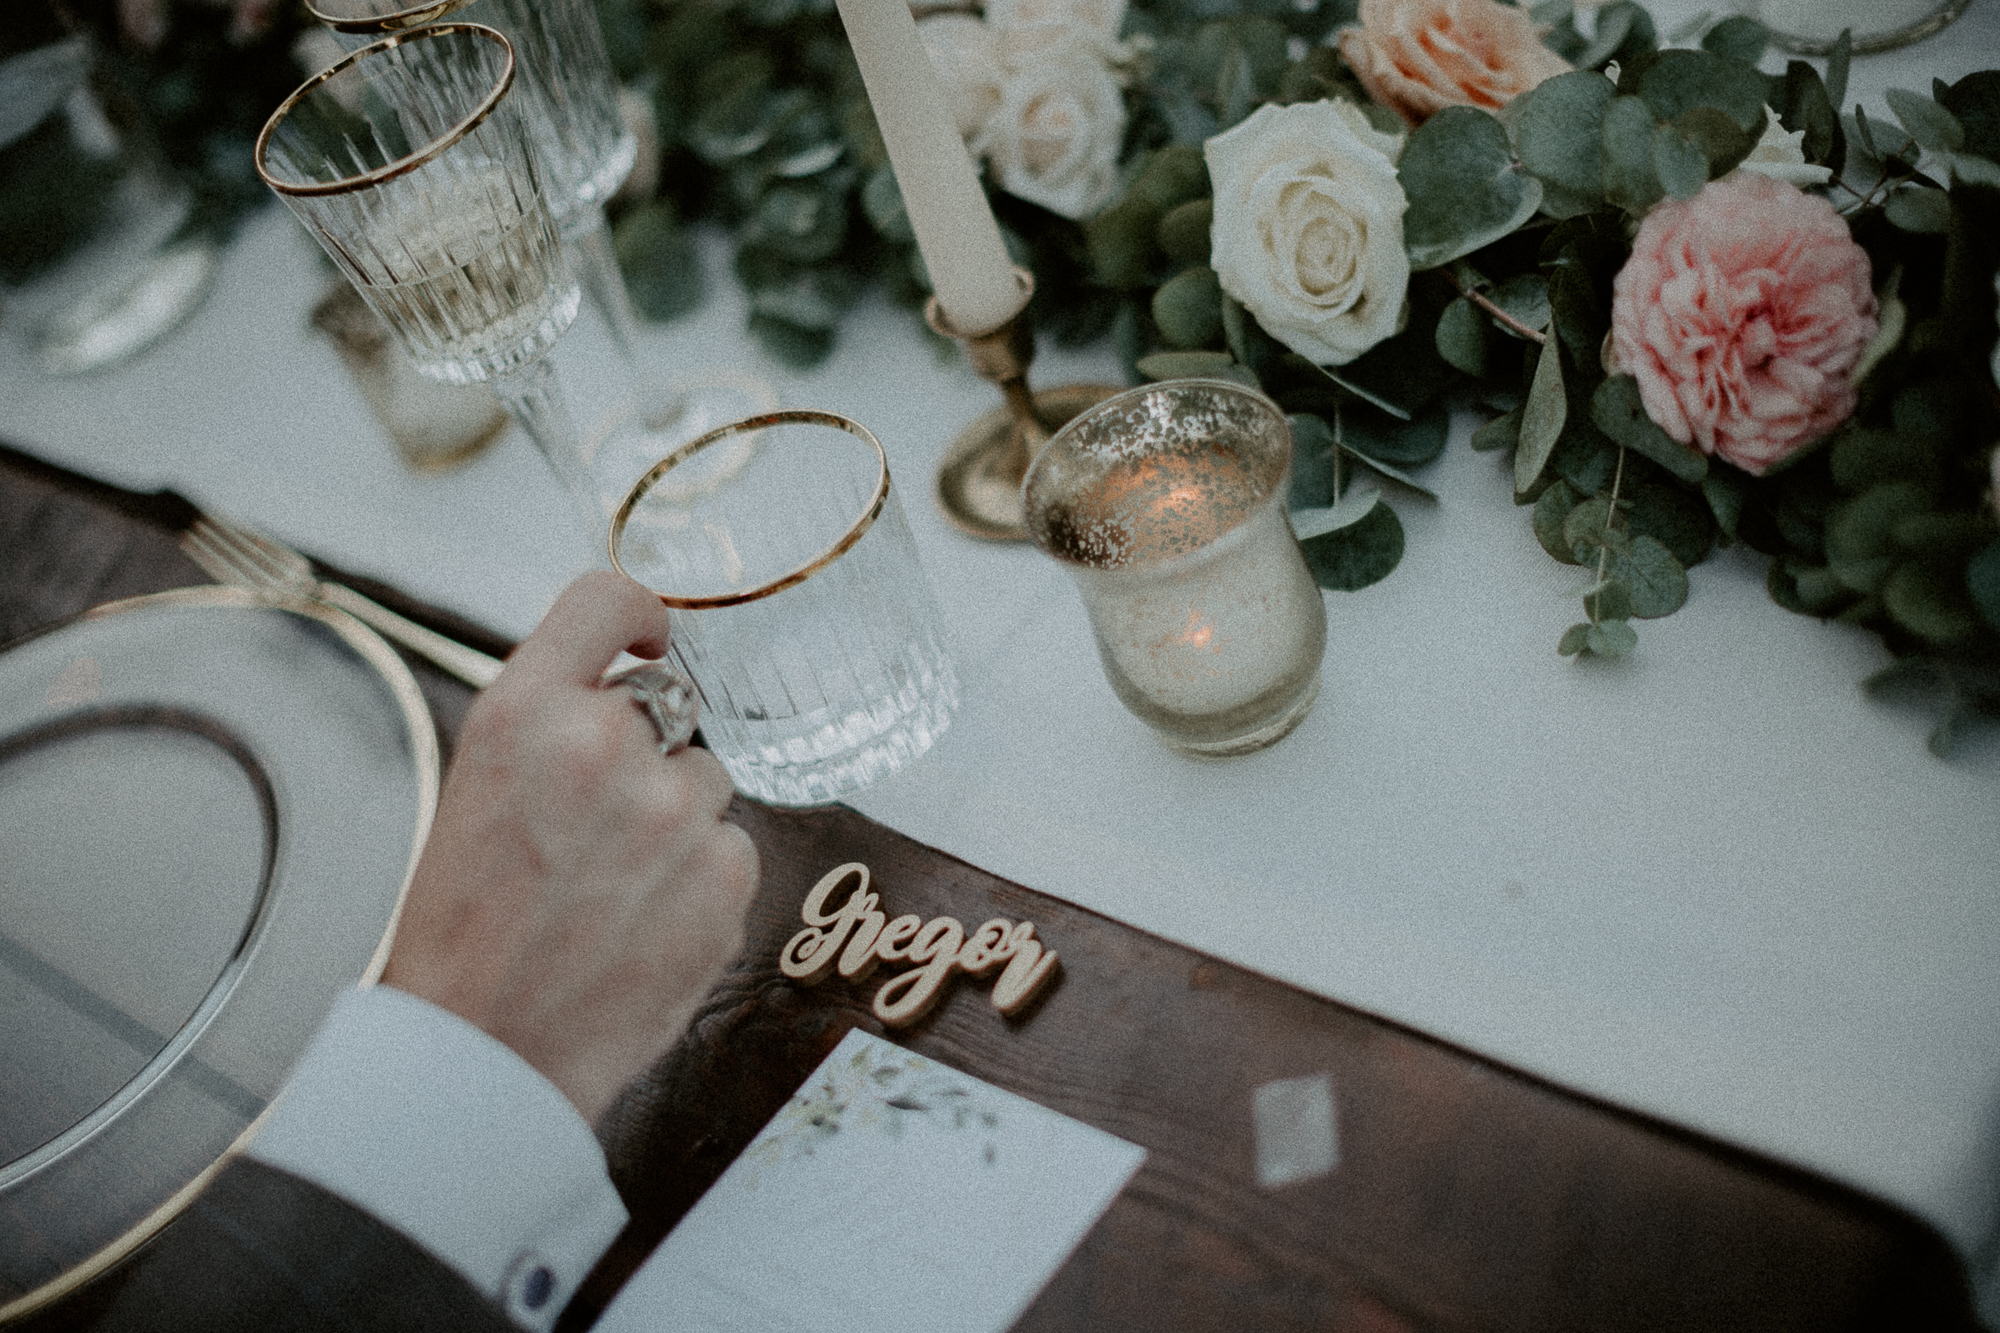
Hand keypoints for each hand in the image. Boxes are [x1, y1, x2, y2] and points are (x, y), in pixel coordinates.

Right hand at [383, 571, 758, 1122]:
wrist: (484, 1047)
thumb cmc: (466, 929)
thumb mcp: (477, 787)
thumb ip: (552, 723)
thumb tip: (626, 688)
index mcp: (524, 713)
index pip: (605, 598)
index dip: (637, 615)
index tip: (648, 639)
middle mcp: (603, 745)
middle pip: (665, 708)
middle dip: (641, 758)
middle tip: (591, 832)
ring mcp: (673, 812)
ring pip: (706, 781)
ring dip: (676, 822)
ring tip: (610, 890)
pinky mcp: (725, 876)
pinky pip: (732, 848)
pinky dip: (702, 881)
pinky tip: (642, 923)